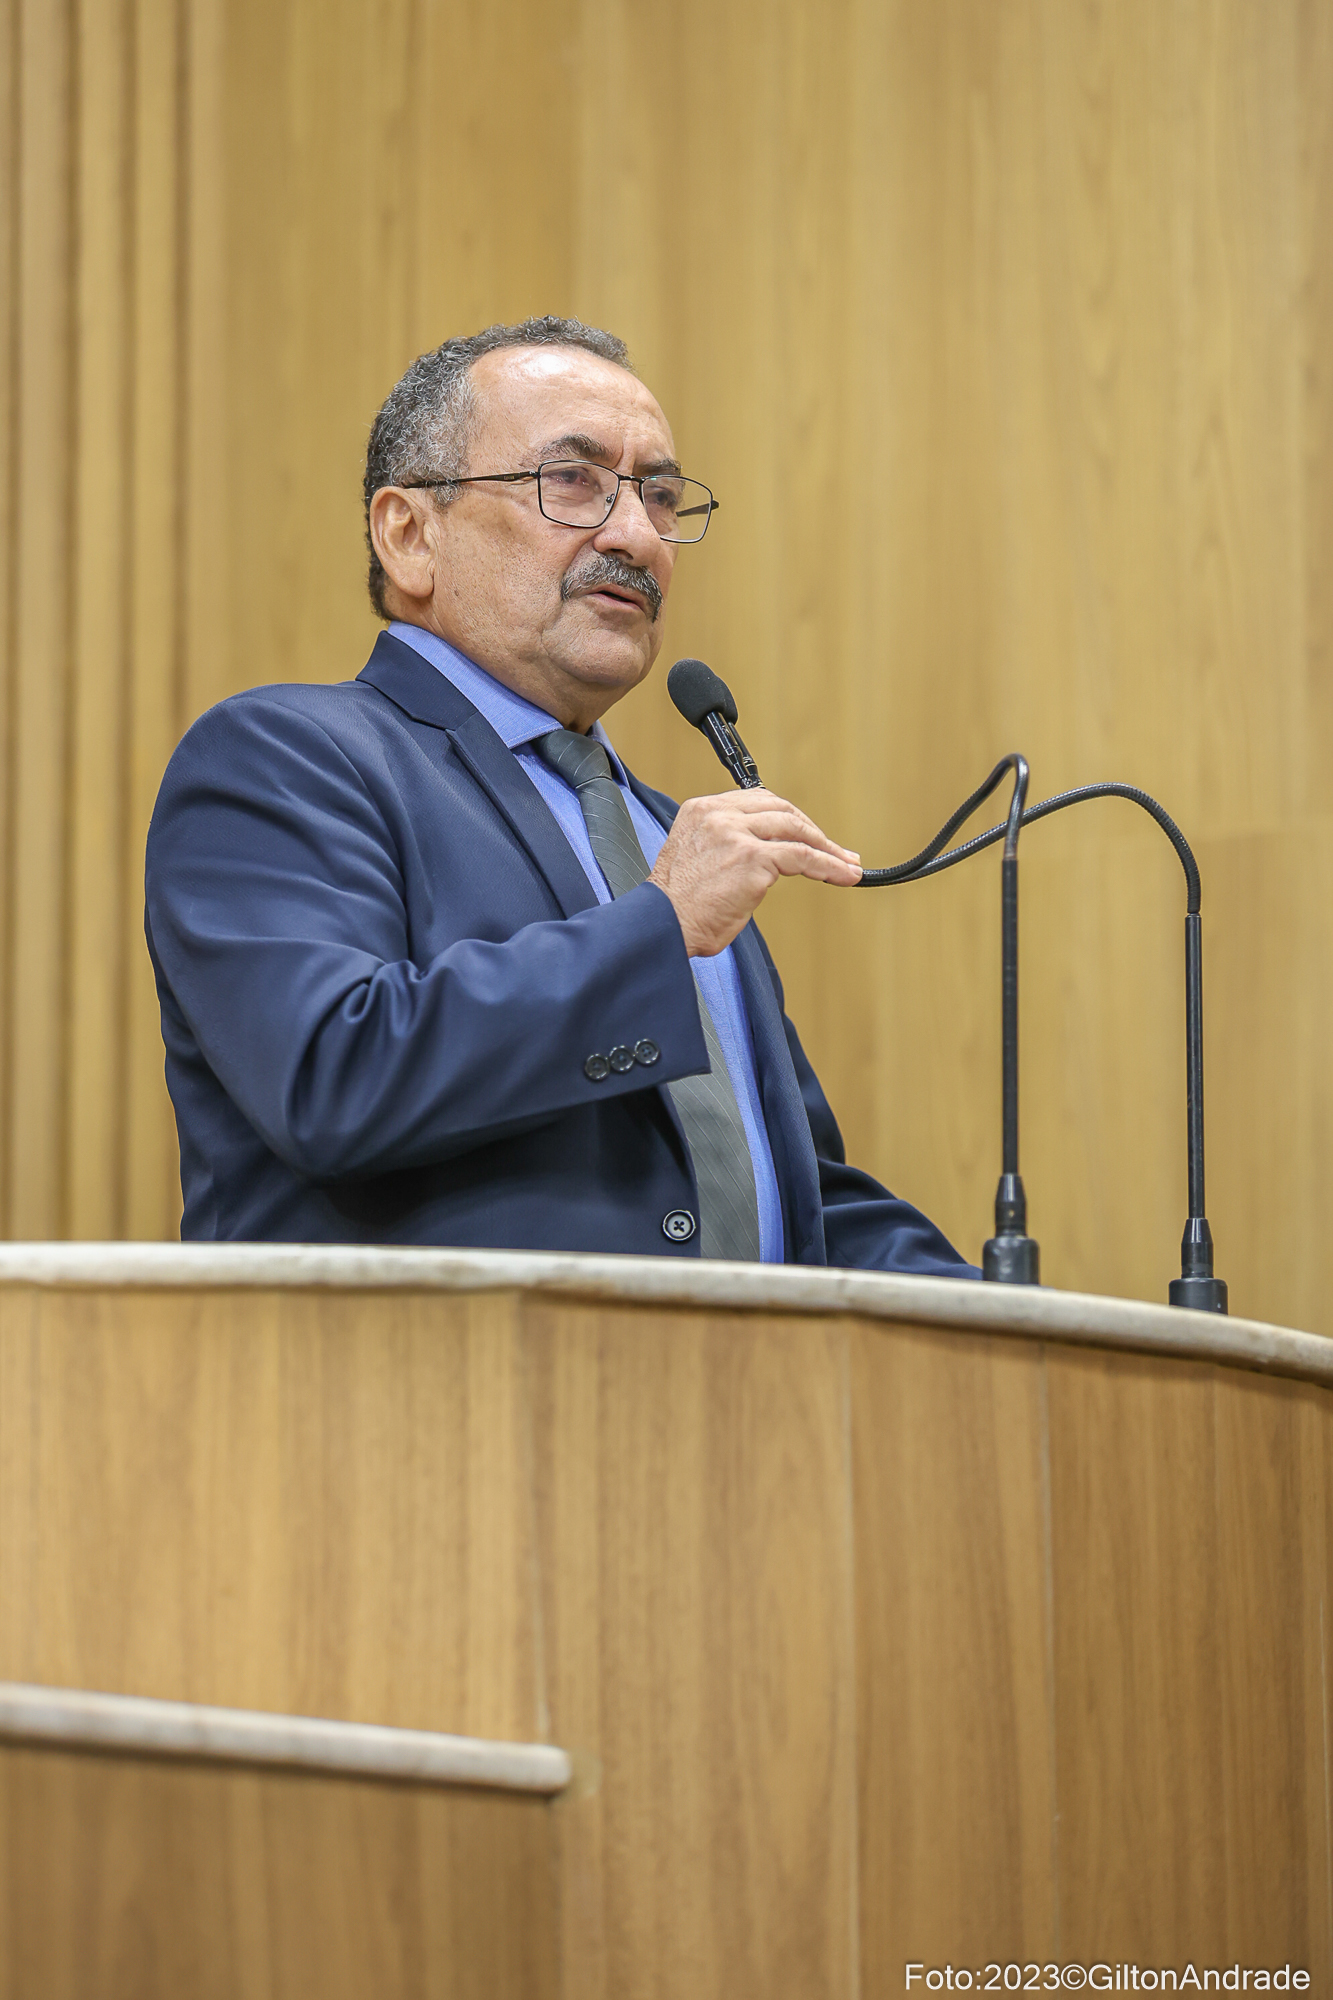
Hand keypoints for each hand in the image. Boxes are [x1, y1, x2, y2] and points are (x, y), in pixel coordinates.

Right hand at [648, 789, 861, 956]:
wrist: (662, 926)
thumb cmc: (676, 907)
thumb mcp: (694, 860)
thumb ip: (723, 847)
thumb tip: (763, 860)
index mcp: (700, 811)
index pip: (756, 802)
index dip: (788, 818)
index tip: (806, 834)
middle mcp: (718, 815)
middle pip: (780, 809)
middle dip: (810, 830)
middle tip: (833, 850)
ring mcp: (736, 834)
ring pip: (796, 830)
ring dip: (826, 848)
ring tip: (846, 864)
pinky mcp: (753, 859)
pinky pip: (803, 858)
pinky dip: (829, 865)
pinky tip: (843, 875)